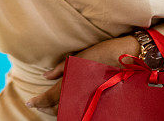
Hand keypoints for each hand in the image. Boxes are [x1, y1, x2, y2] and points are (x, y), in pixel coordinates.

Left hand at [25, 35, 139, 114]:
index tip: (30, 102)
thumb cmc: (106, 52)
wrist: (133, 56)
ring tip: (51, 106)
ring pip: (71, 111)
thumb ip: (61, 68)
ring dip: (59, 109)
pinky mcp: (103, 103)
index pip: (52, 97)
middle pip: (60, 108)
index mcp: (76, 81)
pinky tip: (69, 106)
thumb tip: (45, 75)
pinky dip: (73, 109)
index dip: (40, 101)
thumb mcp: (81, 55)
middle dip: (47, 107)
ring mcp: (93, 99)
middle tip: (38, 104)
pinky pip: (84, 110)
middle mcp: (83, 93)